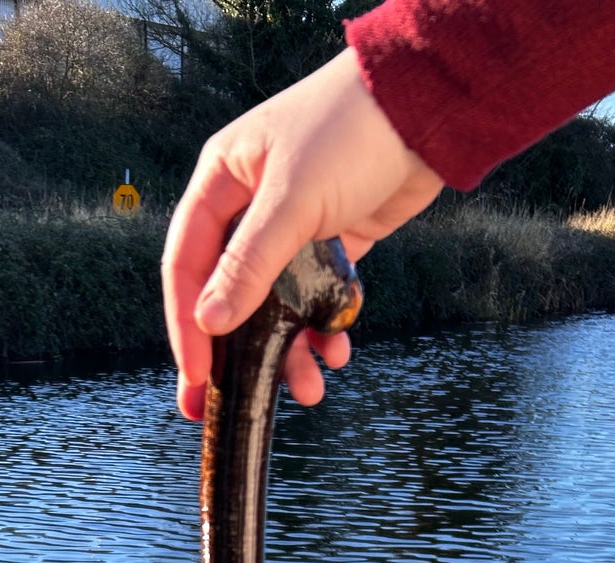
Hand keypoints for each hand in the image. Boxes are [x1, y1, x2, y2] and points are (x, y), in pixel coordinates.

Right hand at [161, 47, 443, 420]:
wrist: (427, 108)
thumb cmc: (350, 130)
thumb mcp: (292, 200)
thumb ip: (250, 264)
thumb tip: (210, 321)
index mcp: (221, 182)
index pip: (187, 264)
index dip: (186, 324)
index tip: (197, 375)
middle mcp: (249, 208)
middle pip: (226, 294)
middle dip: (232, 353)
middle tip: (222, 403)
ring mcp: (291, 230)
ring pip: (276, 306)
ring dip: (289, 351)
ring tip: (309, 389)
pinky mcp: (331, 245)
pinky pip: (316, 301)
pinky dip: (324, 329)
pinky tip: (338, 352)